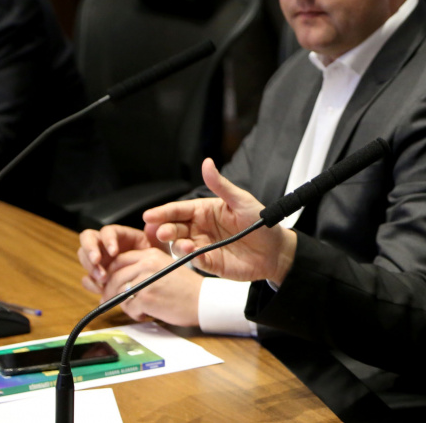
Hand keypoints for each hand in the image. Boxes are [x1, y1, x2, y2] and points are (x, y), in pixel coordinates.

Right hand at [78, 224, 160, 289]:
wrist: (155, 279)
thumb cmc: (156, 259)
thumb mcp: (158, 246)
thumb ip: (156, 234)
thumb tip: (152, 224)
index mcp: (121, 236)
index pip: (107, 231)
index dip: (108, 239)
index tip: (114, 252)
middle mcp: (106, 245)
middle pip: (87, 239)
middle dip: (90, 251)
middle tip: (97, 262)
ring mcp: (100, 260)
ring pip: (84, 257)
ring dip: (90, 268)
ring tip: (103, 279)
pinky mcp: (97, 275)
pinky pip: (87, 277)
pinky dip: (91, 283)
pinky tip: (101, 288)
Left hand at [95, 248, 202, 325]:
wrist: (203, 300)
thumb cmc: (187, 287)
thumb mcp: (166, 267)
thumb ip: (144, 268)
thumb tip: (117, 278)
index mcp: (151, 254)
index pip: (119, 260)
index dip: (110, 273)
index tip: (110, 283)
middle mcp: (147, 264)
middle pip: (114, 277)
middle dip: (109, 292)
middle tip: (111, 301)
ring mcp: (145, 281)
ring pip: (118, 293)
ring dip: (124, 304)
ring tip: (137, 308)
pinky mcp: (146, 298)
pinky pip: (128, 308)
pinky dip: (134, 314)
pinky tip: (146, 313)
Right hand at [145, 158, 296, 284]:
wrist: (276, 250)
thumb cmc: (260, 222)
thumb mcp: (241, 200)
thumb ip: (221, 185)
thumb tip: (207, 162)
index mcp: (204, 211)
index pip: (179, 210)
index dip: (163, 212)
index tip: (149, 215)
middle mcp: (200, 228)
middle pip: (175, 228)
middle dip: (165, 229)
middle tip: (161, 231)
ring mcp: (204, 246)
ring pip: (181, 246)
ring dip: (177, 245)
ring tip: (181, 243)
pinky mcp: (210, 264)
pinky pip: (197, 261)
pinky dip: (193, 259)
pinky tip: (194, 254)